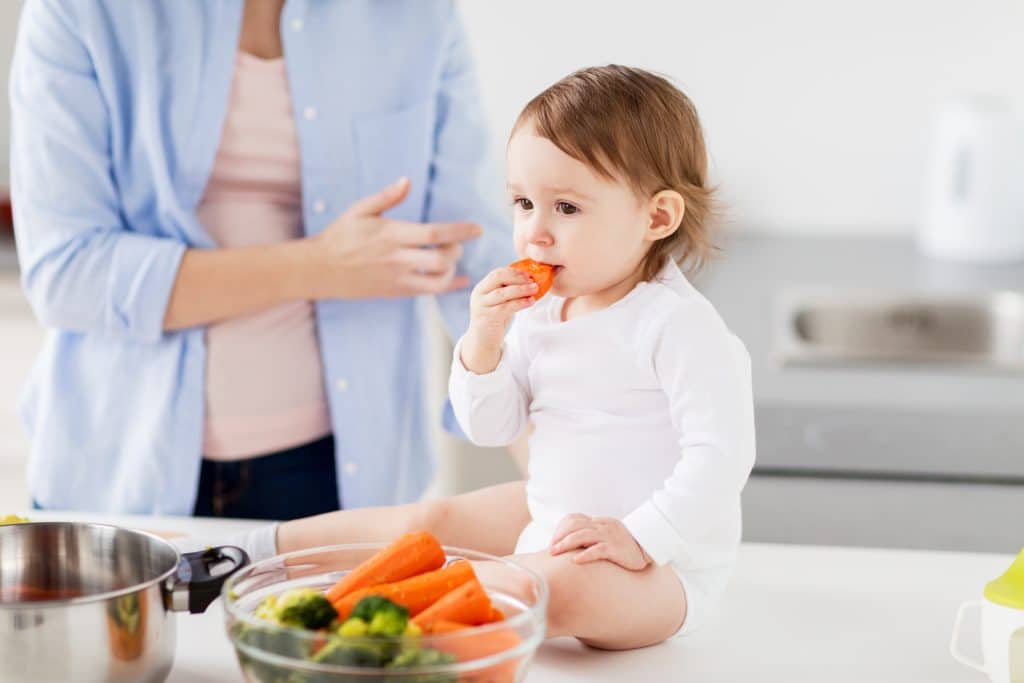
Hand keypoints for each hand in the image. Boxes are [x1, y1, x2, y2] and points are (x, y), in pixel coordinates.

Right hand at [307, 177, 481, 298]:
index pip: (434, 234)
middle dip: (456, 251)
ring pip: (437, 282)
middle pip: (440, 259)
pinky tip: (458, 279)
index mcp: (391, 234)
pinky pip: (428, 293)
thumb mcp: (360, 211)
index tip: (477, 228)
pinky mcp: (395, 291)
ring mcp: (396, 278)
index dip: (459, 231)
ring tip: (450, 260)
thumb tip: (407, 181)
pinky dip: (447, 286)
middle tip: (456, 244)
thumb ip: (387, 197)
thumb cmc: (340, 235)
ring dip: (451, 271)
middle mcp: (396, 258)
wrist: (320, 269)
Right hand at [458, 266, 537, 373]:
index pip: (497, 272)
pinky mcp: (487, 318)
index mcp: (482, 288)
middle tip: (533, 280)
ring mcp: (481, 306)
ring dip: (521, 289)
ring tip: (535, 288)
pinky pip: (505, 307)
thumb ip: (509, 291)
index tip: (530, 274)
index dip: (514, 272)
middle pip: (498, 278)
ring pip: (503, 293)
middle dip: (517, 277)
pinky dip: (520, 303)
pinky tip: (531, 301)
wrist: (482, 341)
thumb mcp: (500, 302)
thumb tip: (531, 280)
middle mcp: (479, 294)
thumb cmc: (495, 320)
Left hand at [549, 513, 651, 570]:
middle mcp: (602, 526)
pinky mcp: (616, 548)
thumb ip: (591, 537)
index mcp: (599, 522)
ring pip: (582, 536)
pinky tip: (575, 561)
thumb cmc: (624, 546)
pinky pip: (597, 550)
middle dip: (559, 537)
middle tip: (550, 549)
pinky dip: (584, 554)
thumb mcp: (607, 536)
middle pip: (575, 526)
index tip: (552, 542)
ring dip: (566, 544)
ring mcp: (609, 536)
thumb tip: (571, 546)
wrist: (648, 549)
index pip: (574, 520)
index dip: (560, 530)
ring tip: (555, 552)